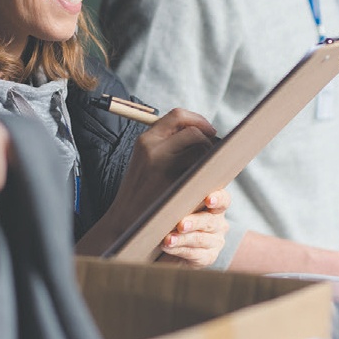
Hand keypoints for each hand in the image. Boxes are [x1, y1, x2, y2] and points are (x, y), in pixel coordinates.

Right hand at [103, 107, 217, 226]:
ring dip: (211, 158)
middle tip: (213, 155)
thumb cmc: (140, 192)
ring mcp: (163, 167)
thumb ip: (165, 143)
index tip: (209, 131)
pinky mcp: (173, 184)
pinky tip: (207, 181)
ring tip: (209, 170)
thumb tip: (200, 131)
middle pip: (194, 132)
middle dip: (209, 141)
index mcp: (145, 140)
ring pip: (201, 150)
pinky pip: (202, 171)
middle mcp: (153, 148)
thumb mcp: (144, 160)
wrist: (124, 222)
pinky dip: (209, 173)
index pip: (178, 116)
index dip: (198, 120)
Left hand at [158, 189, 229, 266]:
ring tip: (168, 239)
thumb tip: (167, 200)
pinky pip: (193, 253)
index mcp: (216, 208)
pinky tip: (168, 247)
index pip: (223, 200)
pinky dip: (178, 249)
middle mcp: (219, 224)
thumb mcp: (184, 210)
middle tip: (181, 225)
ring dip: (182, 239)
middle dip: (193, 222)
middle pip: (209, 221)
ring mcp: (215, 242)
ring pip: (199, 239)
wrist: (180, 249)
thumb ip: (182, 204)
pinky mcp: (208, 257)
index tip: (209, 200)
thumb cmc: (181, 221)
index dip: (218, 199)